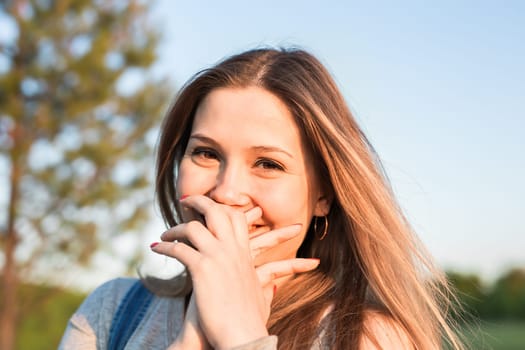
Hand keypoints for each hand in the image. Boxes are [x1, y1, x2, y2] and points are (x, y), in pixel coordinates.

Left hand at [153, 195, 319, 348]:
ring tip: (164, 234)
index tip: (207, 208)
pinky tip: (155, 249)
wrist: (243, 336)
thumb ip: (267, 286)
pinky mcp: (202, 270)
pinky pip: (179, 249)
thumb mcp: (262, 297)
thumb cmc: (251, 321)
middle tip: (185, 201)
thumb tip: (273, 285)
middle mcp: (232, 251)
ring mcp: (217, 258)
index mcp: (245, 254)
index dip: (221, 208)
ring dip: (175, 228)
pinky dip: (165, 246)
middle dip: (199, 202)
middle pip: (216, 212)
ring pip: (194, 228)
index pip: (235, 218)